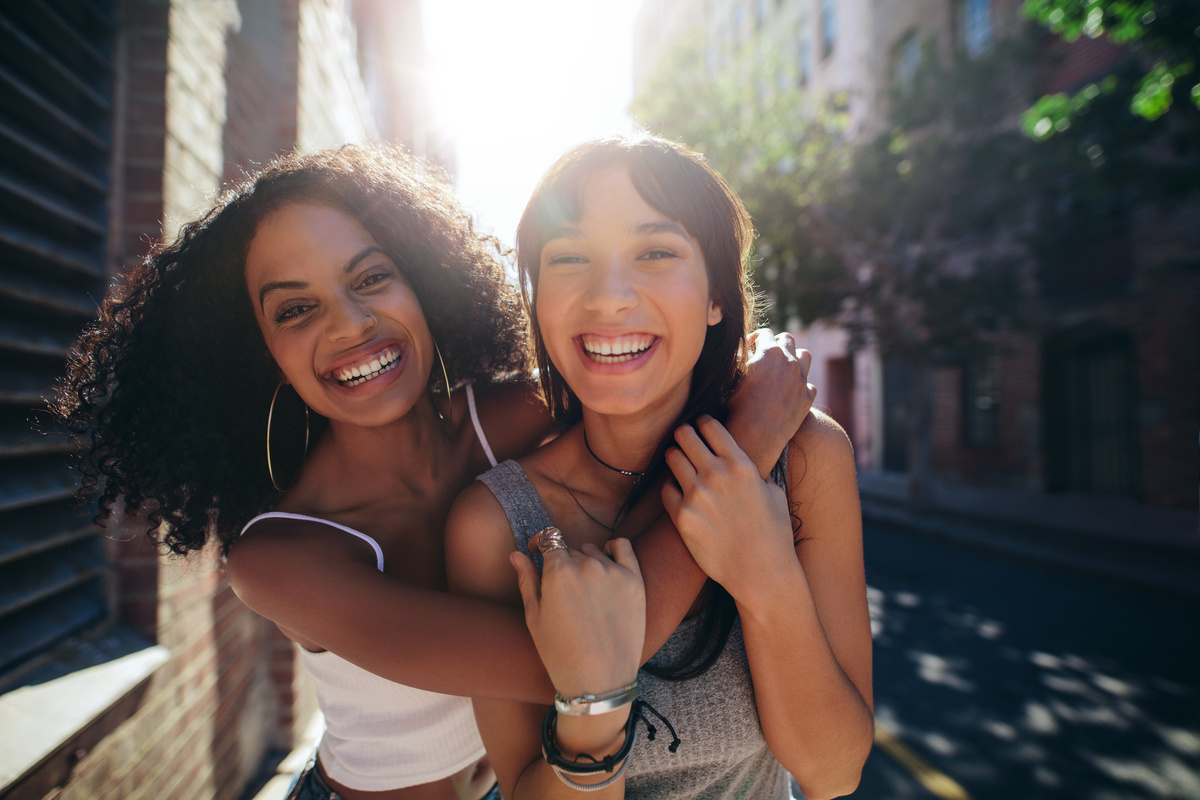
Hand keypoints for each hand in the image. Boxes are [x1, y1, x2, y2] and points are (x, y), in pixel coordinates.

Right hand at [510, 538, 644, 698]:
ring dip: (587, 562)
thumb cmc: (561, 654)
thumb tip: (517, 554)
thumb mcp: (535, 618)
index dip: (541, 543)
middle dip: (563, 563)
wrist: (600, 681)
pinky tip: (607, 560)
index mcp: (558, 572)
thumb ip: (527, 580)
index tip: (538, 550)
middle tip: (563, 592)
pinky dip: (613, 549)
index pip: (549, 539)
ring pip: (594, 552)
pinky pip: (623, 548)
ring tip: (585, 592)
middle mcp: (587, 565)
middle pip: (571, 549)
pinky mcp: (635, 581)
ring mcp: (613, 572)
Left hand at [662, 416, 795, 596]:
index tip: (701, 426)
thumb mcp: (774, 493)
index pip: (710, 426)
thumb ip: (755, 470)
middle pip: (684, 435)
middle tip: (685, 441)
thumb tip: (742, 457)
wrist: (762, 572)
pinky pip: (666, 489)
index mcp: (741, 465)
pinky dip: (671, 489)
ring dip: (675, 458)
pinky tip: (680, 494)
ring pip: (671, 457)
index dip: (703, 423)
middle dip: (684, 435)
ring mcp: (697, 495)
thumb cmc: (774, 534)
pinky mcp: (682, 516)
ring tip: (679, 464)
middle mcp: (717, 475)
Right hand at [726, 329, 815, 474]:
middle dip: (777, 344)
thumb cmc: (737, 406)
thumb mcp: (731, 377)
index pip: (765, 333)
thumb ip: (738, 358)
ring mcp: (801, 380)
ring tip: (784, 368)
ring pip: (805, 356)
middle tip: (767, 355)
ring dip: (795, 358)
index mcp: (769, 353)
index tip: (750, 347)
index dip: (756, 338)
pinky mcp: (807, 398)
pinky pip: (809, 384)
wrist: (755, 435)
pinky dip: (801, 384)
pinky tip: (790, 391)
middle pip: (788, 339)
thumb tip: (740, 351)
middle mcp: (789, 362)